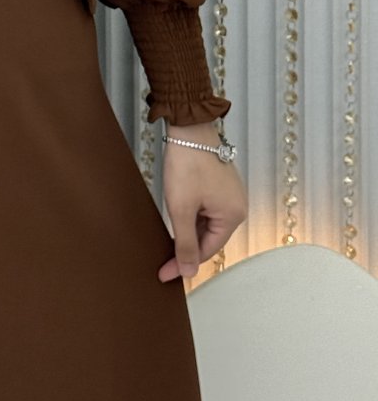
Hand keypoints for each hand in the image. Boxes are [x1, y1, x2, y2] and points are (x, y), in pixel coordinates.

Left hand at [157, 121, 247, 283]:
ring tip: (166, 233)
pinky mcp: (220, 184)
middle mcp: (237, 206)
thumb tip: (188, 271)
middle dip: (186, 246)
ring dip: (187, 229)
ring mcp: (230, 194)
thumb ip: (185, 243)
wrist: (188, 128)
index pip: (207, 250)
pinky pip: (206, 208)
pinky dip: (191, 214)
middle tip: (162, 258)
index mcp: (234, 216)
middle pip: (209, 238)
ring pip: (206, 223)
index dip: (184, 263)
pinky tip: (176, 212)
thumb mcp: (181, 208)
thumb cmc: (187, 164)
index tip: (165, 272)